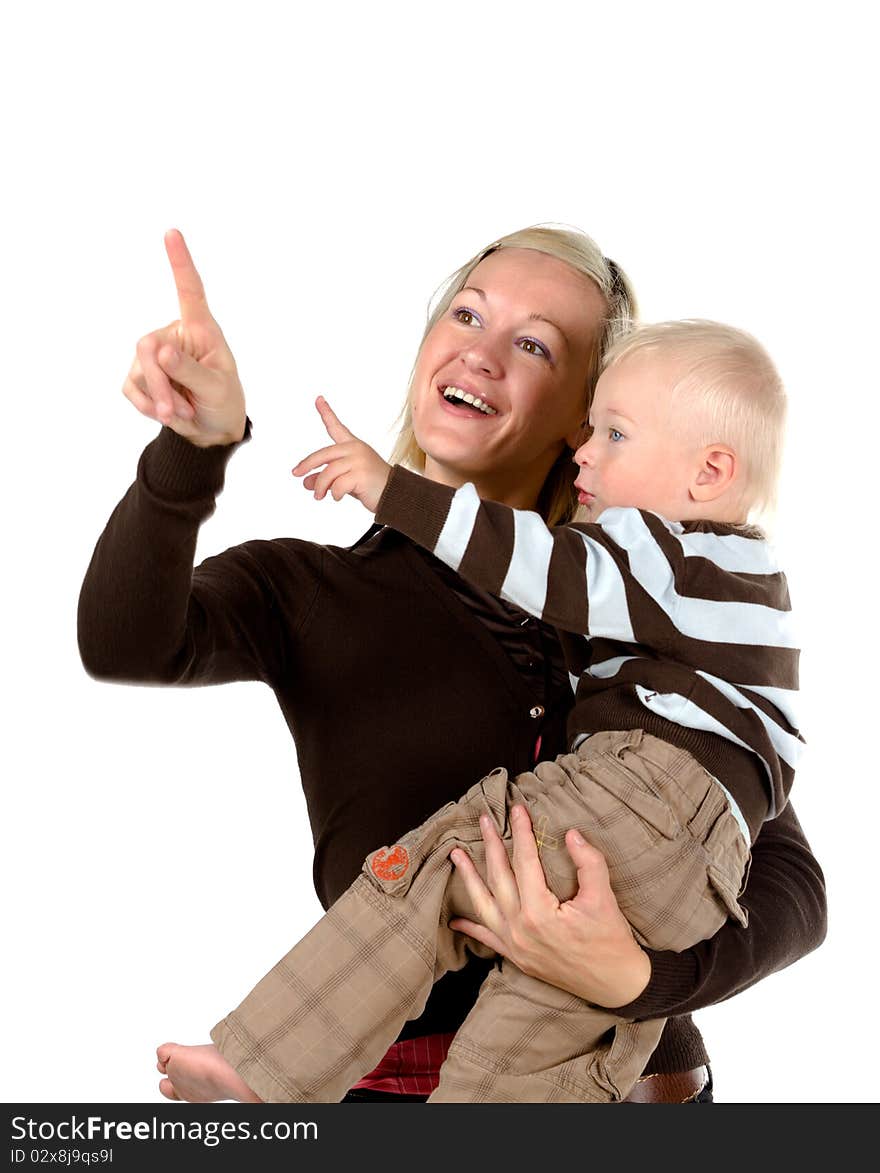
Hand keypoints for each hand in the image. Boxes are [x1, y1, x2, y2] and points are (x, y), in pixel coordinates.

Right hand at [121, 229, 246, 446]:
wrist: (210, 431)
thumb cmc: (223, 402)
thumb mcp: (217, 388)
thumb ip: (191, 370)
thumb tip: (162, 351)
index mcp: (201, 330)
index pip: (190, 291)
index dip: (181, 263)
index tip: (172, 233)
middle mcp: (174, 335)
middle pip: (147, 347)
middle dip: (159, 382)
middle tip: (174, 411)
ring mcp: (154, 355)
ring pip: (138, 371)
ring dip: (158, 399)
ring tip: (180, 412)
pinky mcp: (139, 375)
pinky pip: (131, 388)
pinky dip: (148, 406)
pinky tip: (166, 412)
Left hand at [292, 396, 391, 511]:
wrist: (394, 495)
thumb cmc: (371, 486)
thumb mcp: (344, 480)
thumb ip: (326, 478)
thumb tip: (306, 483)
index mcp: (353, 446)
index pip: (336, 427)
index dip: (326, 412)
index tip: (318, 398)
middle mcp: (355, 449)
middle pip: (323, 454)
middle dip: (307, 464)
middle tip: (296, 473)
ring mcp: (359, 460)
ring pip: (328, 472)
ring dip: (320, 487)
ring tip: (319, 496)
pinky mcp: (361, 474)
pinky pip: (337, 485)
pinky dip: (334, 494)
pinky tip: (337, 497)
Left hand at [449, 804, 651, 1007]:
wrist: (617, 985)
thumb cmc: (612, 940)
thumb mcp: (604, 897)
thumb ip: (588, 862)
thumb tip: (571, 834)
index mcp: (539, 912)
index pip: (525, 861)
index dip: (522, 832)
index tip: (517, 809)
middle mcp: (520, 929)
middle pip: (499, 877)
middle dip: (491, 845)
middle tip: (483, 820)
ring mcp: (515, 945)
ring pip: (484, 904)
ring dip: (469, 878)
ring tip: (456, 855)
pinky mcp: (517, 958)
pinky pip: (487, 939)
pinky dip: (470, 927)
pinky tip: (455, 918)